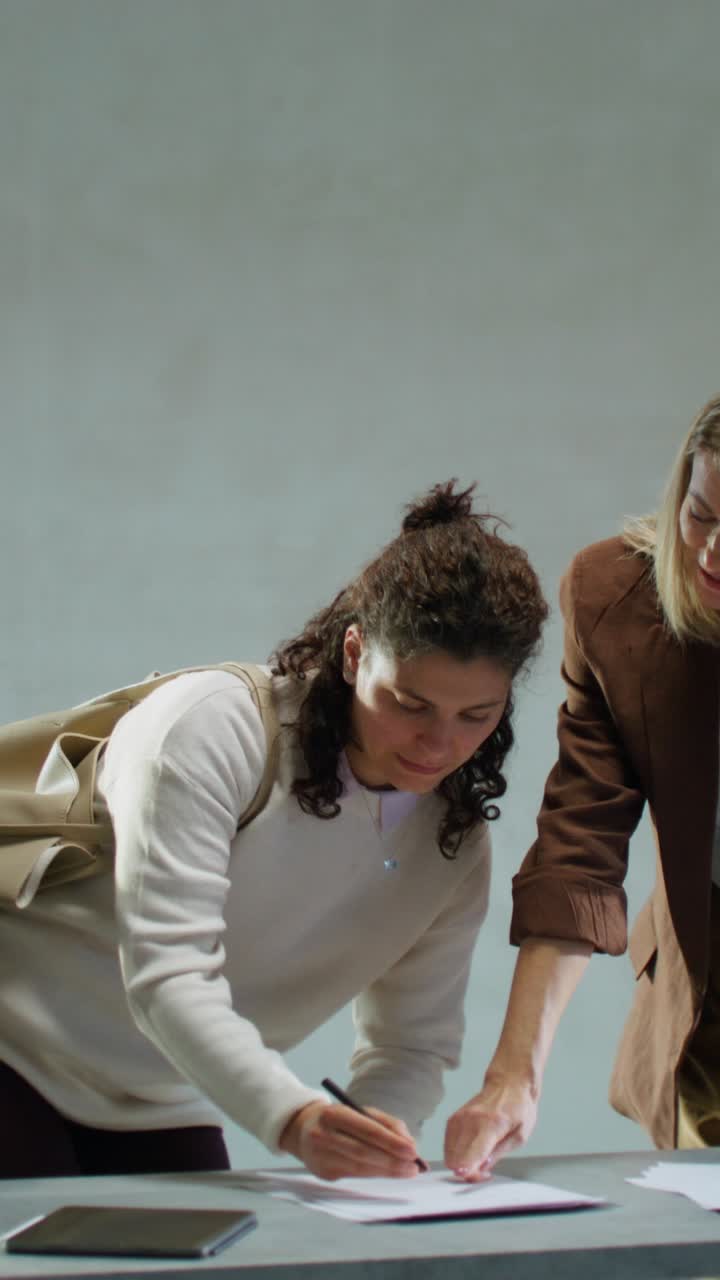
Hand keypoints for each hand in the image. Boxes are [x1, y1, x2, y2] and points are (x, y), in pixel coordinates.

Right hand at [278, 1100, 421, 1180]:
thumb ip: (385, 1123)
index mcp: (334, 1114)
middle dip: (392, 1160)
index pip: (367, 1130)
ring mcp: (321, 1156)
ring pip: (360, 1167)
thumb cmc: (339, 1120)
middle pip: (363, 1151)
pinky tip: (389, 1173)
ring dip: (387, 1171)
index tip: (412, 1150)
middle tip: (414, 1165)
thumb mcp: (359, 1112)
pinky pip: (354, 1175)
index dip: (391, 1142)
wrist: (303, 1130)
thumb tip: (408, 1143)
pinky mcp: (323, 1173)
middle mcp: (324, 1135)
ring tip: (407, 1171)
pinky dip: (374, 1174)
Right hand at [443, 1074, 538, 1180]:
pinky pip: (448, 1145)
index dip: (469, 1171)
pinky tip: (470, 1153)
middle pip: (456, 1158)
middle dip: (468, 1172)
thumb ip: (498, 1154)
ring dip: (461, 1163)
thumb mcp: (520, 1136)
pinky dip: (456, 1154)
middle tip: (484, 1172)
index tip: (474, 1177)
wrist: (509, 1083)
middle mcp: (471, 1120)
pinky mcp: (454, 1119)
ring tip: (479, 1161)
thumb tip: (481, 1168)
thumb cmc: (519, 1108)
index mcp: (491, 1124)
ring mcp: (460, 1118)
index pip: (472, 1153)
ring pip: (449, 1154)